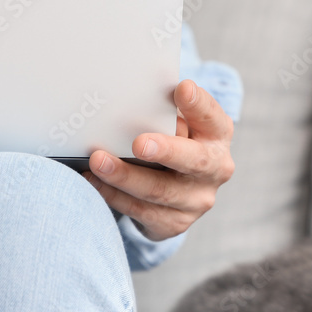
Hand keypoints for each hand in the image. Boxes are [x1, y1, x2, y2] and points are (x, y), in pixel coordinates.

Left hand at [82, 79, 235, 240]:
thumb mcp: (175, 126)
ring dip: (125, 176)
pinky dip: (114, 195)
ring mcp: (197, 200)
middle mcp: (215, 169)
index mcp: (217, 136)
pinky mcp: (175, 223)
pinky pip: (141, 211)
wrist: (175, 193)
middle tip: (139, 144)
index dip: (199, 104)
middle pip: (194, 161)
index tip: (182, 88)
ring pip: (159, 190)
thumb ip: (165, 116)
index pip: (212, 117)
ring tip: (98, 161)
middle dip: (166, 151)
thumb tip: (130, 103)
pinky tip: (94, 181)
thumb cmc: (170, 144)